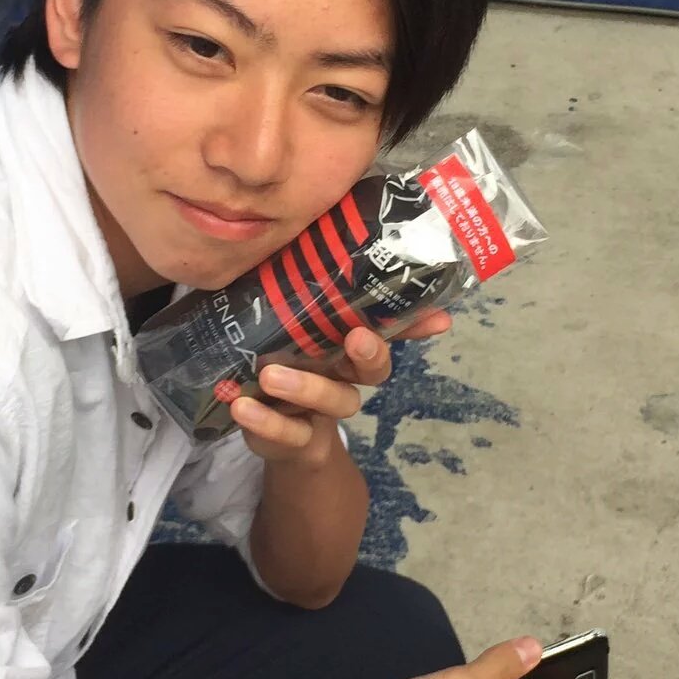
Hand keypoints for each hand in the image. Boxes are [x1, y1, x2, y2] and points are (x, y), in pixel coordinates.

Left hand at [230, 315, 451, 467]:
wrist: (257, 423)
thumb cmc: (272, 354)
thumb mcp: (279, 321)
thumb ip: (293, 295)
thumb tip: (296, 238)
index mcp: (344, 345)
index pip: (388, 330)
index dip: (415, 326)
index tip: (436, 320)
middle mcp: (343, 377)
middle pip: (375, 370)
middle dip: (371, 355)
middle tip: (357, 339)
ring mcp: (322, 411)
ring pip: (335, 402)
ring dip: (306, 388)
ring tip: (269, 376)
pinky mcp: (294, 439)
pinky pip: (288, 434)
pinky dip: (266, 422)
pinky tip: (241, 407)